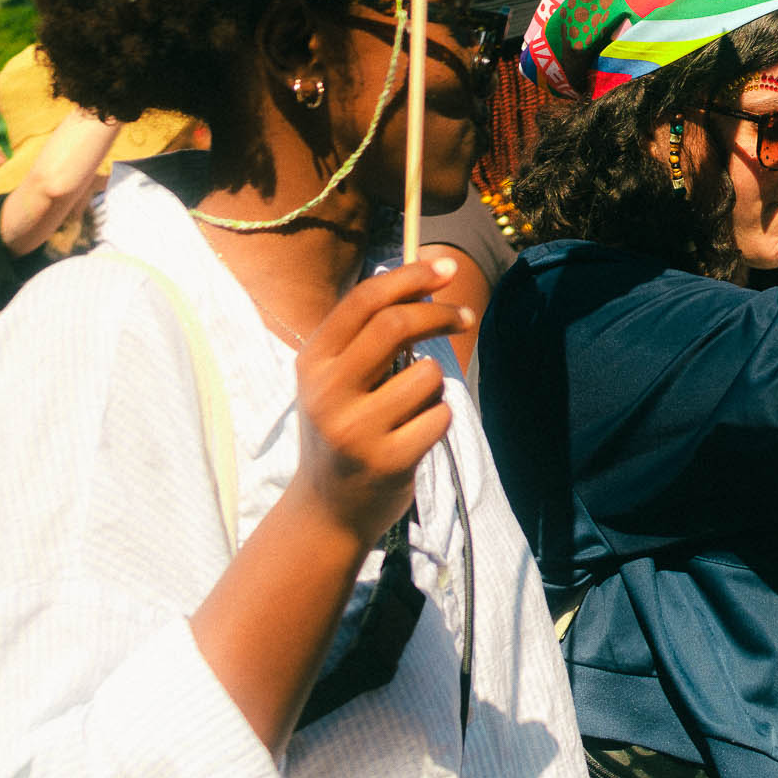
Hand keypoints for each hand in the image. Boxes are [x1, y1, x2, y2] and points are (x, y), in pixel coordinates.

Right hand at [292, 259, 472, 547]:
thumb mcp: (336, 381)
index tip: (446, 267)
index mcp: (312, 362)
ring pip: (426, 375)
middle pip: (394, 325)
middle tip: (466, 315)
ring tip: (413, 409)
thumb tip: (427, 279)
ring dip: (435, 384)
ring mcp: (355, 430)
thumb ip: (369, 337)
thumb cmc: (344, 430)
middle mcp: (326, 392)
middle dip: (439, 313)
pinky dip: (439, 419)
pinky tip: (414, 437)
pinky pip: (440, 416)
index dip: (409, 276)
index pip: (363, 301)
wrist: (326, 510)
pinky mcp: (387, 462)